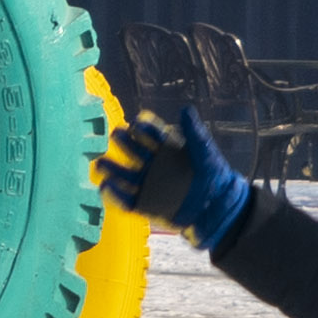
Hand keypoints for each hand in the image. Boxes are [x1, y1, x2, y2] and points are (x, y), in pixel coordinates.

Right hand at [108, 109, 247, 240]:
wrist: (218, 209)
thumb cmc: (214, 177)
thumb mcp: (205, 151)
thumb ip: (194, 131)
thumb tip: (185, 108)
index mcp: (168, 150)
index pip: (151, 136)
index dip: (143, 129)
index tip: (136, 123)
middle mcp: (155, 166)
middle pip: (134, 151)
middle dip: (124, 143)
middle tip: (116, 135)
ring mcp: (149, 185)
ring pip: (125, 175)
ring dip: (112, 169)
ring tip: (100, 163)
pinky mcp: (146, 205)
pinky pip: (126, 200)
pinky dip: (115, 195)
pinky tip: (105, 187)